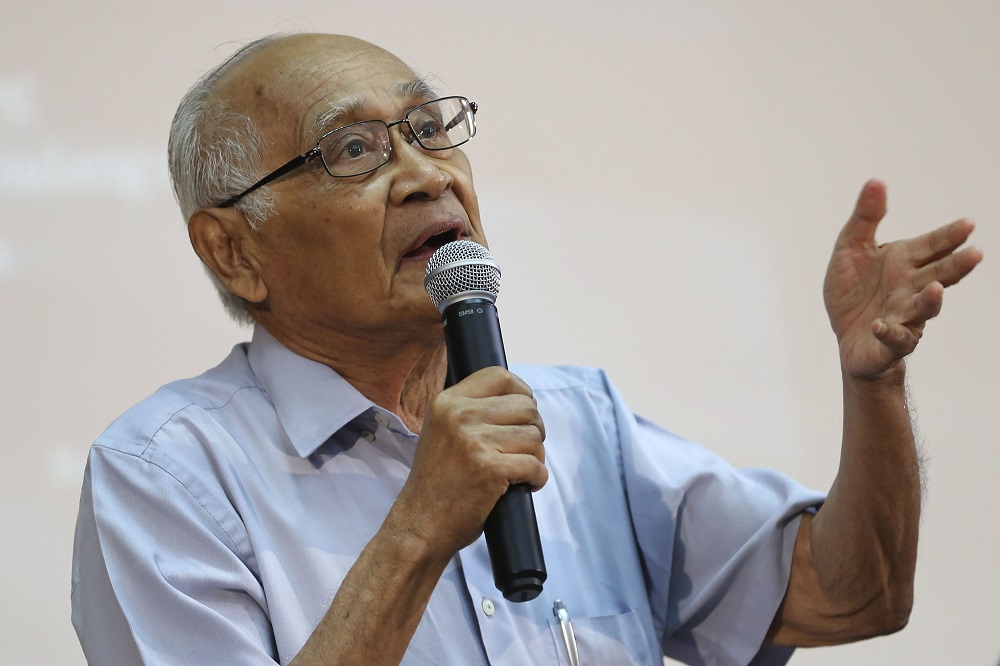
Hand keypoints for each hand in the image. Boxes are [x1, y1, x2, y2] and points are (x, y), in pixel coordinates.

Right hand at [391, 367, 546, 558]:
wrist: (420, 525)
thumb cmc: (437, 483)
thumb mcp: (441, 432)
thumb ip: (470, 411)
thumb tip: (520, 399)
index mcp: (446, 402)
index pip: (500, 376)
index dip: (522, 393)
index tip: (523, 413)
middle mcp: (459, 416)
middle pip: (525, 406)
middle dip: (534, 429)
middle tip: (522, 450)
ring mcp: (474, 442)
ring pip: (534, 436)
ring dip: (535, 456)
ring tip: (519, 470)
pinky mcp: (490, 469)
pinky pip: (535, 465)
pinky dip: (537, 478)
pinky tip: (524, 485)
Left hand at [823, 179, 982, 378]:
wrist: (847, 338)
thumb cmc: (853, 292)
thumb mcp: (850, 249)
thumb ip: (865, 218)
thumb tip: (876, 181)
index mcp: (904, 262)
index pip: (933, 245)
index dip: (950, 236)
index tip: (968, 224)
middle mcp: (910, 287)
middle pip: (939, 274)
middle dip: (956, 265)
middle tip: (975, 254)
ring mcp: (904, 315)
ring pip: (923, 308)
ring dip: (930, 300)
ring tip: (935, 288)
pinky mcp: (890, 341)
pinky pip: (894, 337)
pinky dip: (889, 332)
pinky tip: (880, 325)